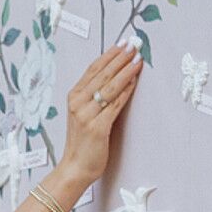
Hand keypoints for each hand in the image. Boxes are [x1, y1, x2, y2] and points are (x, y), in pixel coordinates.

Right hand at [48, 41, 144, 205]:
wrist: (75, 167)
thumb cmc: (82, 142)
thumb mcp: (83, 114)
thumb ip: (93, 97)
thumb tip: (113, 77)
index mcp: (74, 97)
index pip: (93, 69)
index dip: (109, 55)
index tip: (122, 44)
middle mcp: (78, 103)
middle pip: (102, 74)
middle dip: (119, 58)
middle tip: (133, 45)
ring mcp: (87, 115)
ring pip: (109, 87)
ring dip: (125, 71)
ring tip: (137, 59)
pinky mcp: (98, 127)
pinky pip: (115, 105)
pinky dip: (126, 91)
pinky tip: (134, 81)